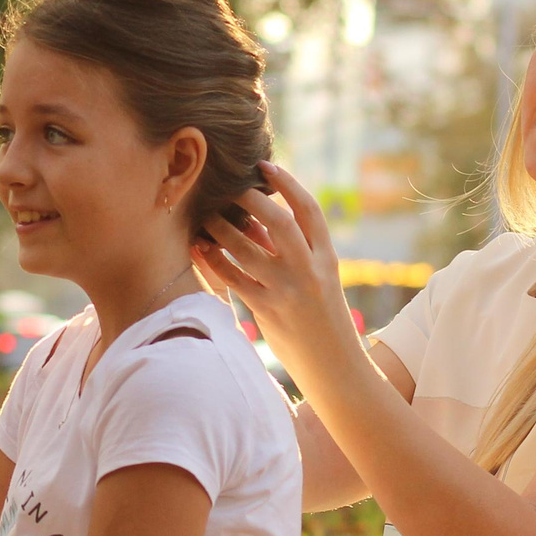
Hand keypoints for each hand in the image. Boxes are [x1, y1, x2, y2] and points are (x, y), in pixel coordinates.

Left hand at [193, 162, 362, 390]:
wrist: (335, 368)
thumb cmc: (322, 320)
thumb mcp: (318, 281)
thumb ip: (291, 251)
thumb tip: (256, 221)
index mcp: (328, 258)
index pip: (309, 210)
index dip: (286, 184)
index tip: (265, 167)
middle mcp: (310, 271)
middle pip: (278, 222)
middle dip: (250, 200)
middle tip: (229, 188)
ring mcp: (288, 292)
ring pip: (247, 249)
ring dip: (222, 229)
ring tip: (207, 217)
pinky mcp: (268, 312)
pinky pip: (233, 279)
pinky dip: (214, 260)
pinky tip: (200, 248)